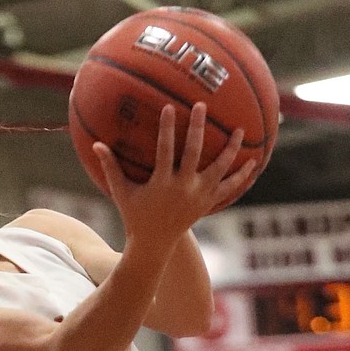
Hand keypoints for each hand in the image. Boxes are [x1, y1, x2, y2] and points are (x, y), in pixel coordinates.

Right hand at [93, 102, 255, 247]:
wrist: (155, 244)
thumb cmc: (135, 215)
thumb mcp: (121, 192)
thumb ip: (110, 168)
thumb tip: (96, 144)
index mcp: (162, 183)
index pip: (166, 150)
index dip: (168, 129)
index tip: (170, 108)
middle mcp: (184, 188)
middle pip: (194, 153)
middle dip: (198, 128)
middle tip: (202, 106)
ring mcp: (199, 196)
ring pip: (219, 169)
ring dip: (231, 149)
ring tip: (240, 130)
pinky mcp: (208, 203)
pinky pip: (229, 188)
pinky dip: (241, 176)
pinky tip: (253, 163)